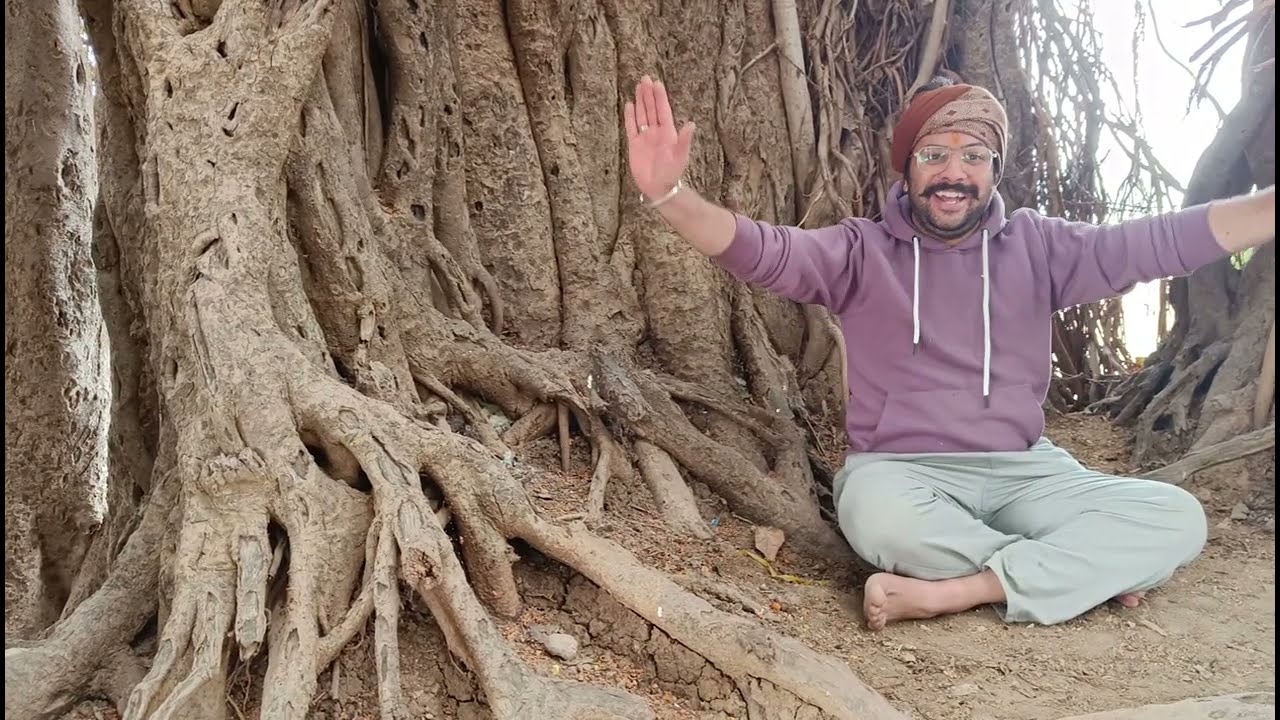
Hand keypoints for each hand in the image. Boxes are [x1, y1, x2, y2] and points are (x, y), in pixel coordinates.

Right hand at [624, 75, 695, 200]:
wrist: (659, 187)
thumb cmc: (672, 172)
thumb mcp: (681, 156)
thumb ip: (685, 140)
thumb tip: (691, 124)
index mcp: (668, 132)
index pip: (663, 110)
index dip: (660, 97)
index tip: (657, 83)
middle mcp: (656, 132)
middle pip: (652, 109)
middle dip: (648, 94)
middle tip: (645, 78)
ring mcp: (645, 137)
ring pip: (642, 115)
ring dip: (640, 101)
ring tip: (638, 86)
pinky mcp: (634, 144)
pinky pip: (631, 127)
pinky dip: (630, 116)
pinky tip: (629, 105)